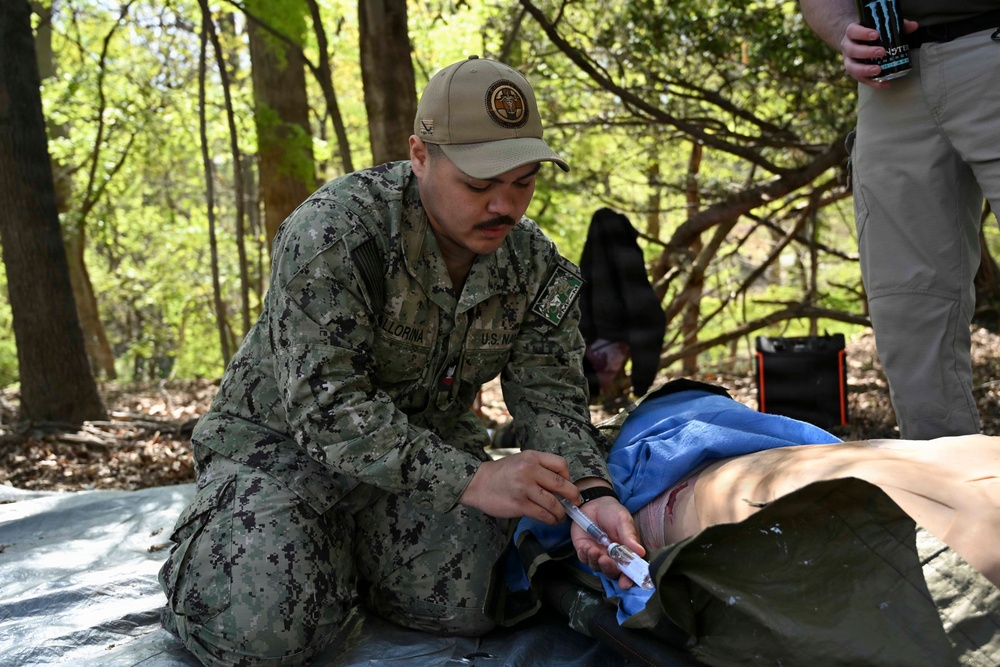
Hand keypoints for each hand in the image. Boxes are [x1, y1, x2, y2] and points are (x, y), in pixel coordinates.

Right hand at [459, 451, 580, 523]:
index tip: (567, 486)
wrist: (477, 483)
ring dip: (561, 513)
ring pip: (553, 503)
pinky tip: (550, 520)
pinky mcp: (519, 504)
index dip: (568, 477)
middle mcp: (530, 470)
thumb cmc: (501, 473)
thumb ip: (540, 467)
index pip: (561, 464)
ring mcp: (524, 488)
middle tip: (575, 503)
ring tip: (561, 516)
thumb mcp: (521, 460)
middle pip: (561, 485)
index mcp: (532, 457)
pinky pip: (542, 514)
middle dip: (573, 497)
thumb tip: (562, 484)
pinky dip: (550, 519)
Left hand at [569, 495, 645, 589]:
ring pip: (597, 567)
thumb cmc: (613, 512)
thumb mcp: (623, 521)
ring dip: (596, 561)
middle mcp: (612, 557)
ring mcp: (598, 554)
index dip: (628, 579)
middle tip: (606, 560)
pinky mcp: (584, 550)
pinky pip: (584, 559)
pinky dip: (585, 555)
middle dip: (609, 569)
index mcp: (626, 552)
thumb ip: (629, 536)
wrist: (594, 502)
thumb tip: (641, 552)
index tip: (625, 583)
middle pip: (611, 572)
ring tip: (594, 550)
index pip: (628, 571)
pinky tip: (587, 547)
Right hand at [840, 19, 917, 87]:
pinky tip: (884, 84)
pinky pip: (860, 79)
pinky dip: (872, 82)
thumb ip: (896, 25)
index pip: (853, 31)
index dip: (862, 33)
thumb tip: (914, 26)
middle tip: (882, 52)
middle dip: (866, 52)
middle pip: (853, 50)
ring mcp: (849, 61)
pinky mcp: (854, 72)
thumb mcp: (879, 26)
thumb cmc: (870, 33)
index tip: (876, 35)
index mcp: (852, 33)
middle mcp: (847, 47)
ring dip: (865, 70)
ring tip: (878, 70)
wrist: (855, 41)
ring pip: (852, 67)